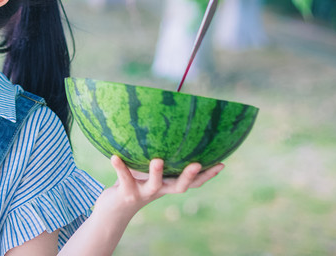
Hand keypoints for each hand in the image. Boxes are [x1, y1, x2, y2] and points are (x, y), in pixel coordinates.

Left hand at [103, 155, 223, 217]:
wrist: (114, 209)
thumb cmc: (133, 183)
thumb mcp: (146, 169)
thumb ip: (156, 153)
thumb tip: (163, 124)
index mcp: (167, 184)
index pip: (192, 182)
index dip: (207, 175)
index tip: (221, 164)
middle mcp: (159, 190)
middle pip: (179, 186)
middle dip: (189, 176)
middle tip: (196, 163)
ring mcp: (143, 193)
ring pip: (154, 185)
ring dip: (156, 172)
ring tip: (157, 160)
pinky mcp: (126, 193)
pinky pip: (124, 178)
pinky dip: (120, 167)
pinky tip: (114, 156)